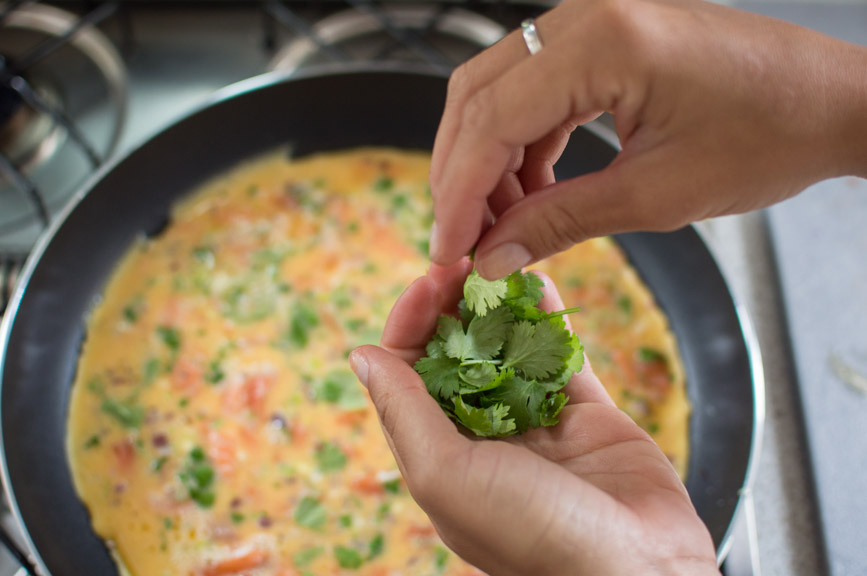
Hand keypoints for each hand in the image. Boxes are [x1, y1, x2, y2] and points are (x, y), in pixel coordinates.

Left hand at [349, 262, 719, 575]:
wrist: (640, 570)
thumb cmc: (534, 537)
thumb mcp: (447, 475)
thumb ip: (404, 412)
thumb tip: (361, 355)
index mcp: (439, 457)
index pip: (407, 375)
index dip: (411, 324)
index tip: (428, 283)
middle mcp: (482, 438)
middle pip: (457, 356)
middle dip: (454, 307)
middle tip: (464, 262)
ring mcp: (535, 424)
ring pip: (509, 350)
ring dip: (500, 306)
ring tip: (498, 259)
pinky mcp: (584, 415)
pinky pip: (562, 356)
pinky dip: (551, 318)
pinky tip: (541, 279)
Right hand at [428, 0, 866, 278]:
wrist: (832, 103)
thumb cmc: (770, 136)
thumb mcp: (656, 195)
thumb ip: (560, 222)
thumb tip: (494, 257)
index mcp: (602, 43)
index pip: (491, 120)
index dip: (459, 193)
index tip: (447, 248)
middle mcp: (585, 15)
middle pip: (478, 96)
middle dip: (462, 176)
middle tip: (461, 240)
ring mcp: (592, 20)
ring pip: (498, 91)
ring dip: (488, 161)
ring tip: (499, 225)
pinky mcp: (603, 38)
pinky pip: (535, 89)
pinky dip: (522, 143)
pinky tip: (530, 190)